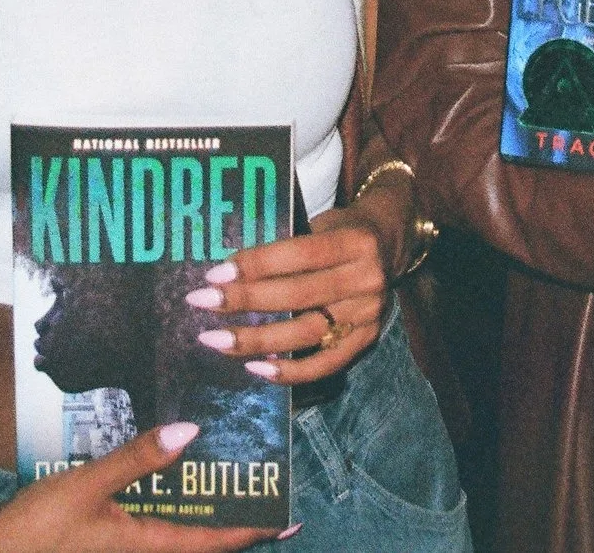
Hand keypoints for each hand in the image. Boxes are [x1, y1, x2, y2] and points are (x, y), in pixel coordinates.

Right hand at [0, 421, 275, 551]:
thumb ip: (136, 458)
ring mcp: (124, 550)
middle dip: (235, 523)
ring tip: (230, 484)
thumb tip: (190, 433)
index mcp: (144, 545)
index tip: (289, 520)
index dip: (253, 530)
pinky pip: (154, 528)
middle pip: (202, 541)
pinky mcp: (109, 543)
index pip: (212, 541)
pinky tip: (171, 481)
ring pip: (179, 535)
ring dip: (204, 514)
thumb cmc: (36, 527)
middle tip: (268, 496)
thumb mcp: (86, 485)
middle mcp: (141, 552)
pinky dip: (172, 508)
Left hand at [185, 218, 387, 387]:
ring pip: (307, 333)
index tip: (215, 274)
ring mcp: (368, 314)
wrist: (390, 244)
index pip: (300, 254)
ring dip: (258, 340)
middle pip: (299, 295)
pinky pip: (326, 364)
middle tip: (203, 303)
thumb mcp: (320, 223)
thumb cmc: (340, 230)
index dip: (256, 264)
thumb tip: (228, 271)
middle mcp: (366, 279)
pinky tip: (256, 369)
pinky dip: (290, 371)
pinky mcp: (366, 340)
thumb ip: (286, 246)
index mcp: (354, 242)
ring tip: (217, 341)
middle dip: (246, 301)